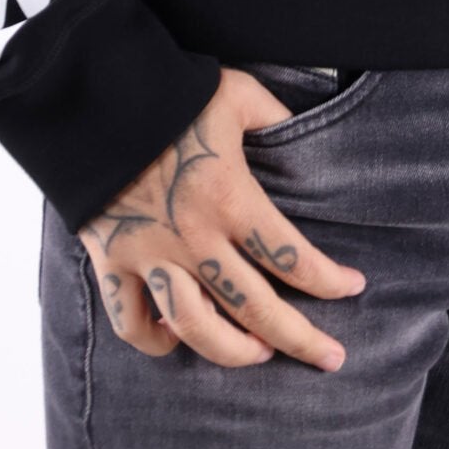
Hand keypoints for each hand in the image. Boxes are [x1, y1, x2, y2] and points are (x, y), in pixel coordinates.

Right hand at [75, 66, 367, 370]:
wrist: (94, 95)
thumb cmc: (172, 91)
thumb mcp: (238, 95)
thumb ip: (275, 117)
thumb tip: (304, 131)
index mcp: (231, 198)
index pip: (290, 256)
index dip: (328, 280)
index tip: (353, 287)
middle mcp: (194, 237)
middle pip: (256, 308)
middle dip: (300, 339)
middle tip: (331, 357)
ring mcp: (150, 254)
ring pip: (196, 327)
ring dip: (232, 350)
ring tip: (259, 354)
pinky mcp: (111, 260)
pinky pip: (131, 322)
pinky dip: (155, 340)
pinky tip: (175, 339)